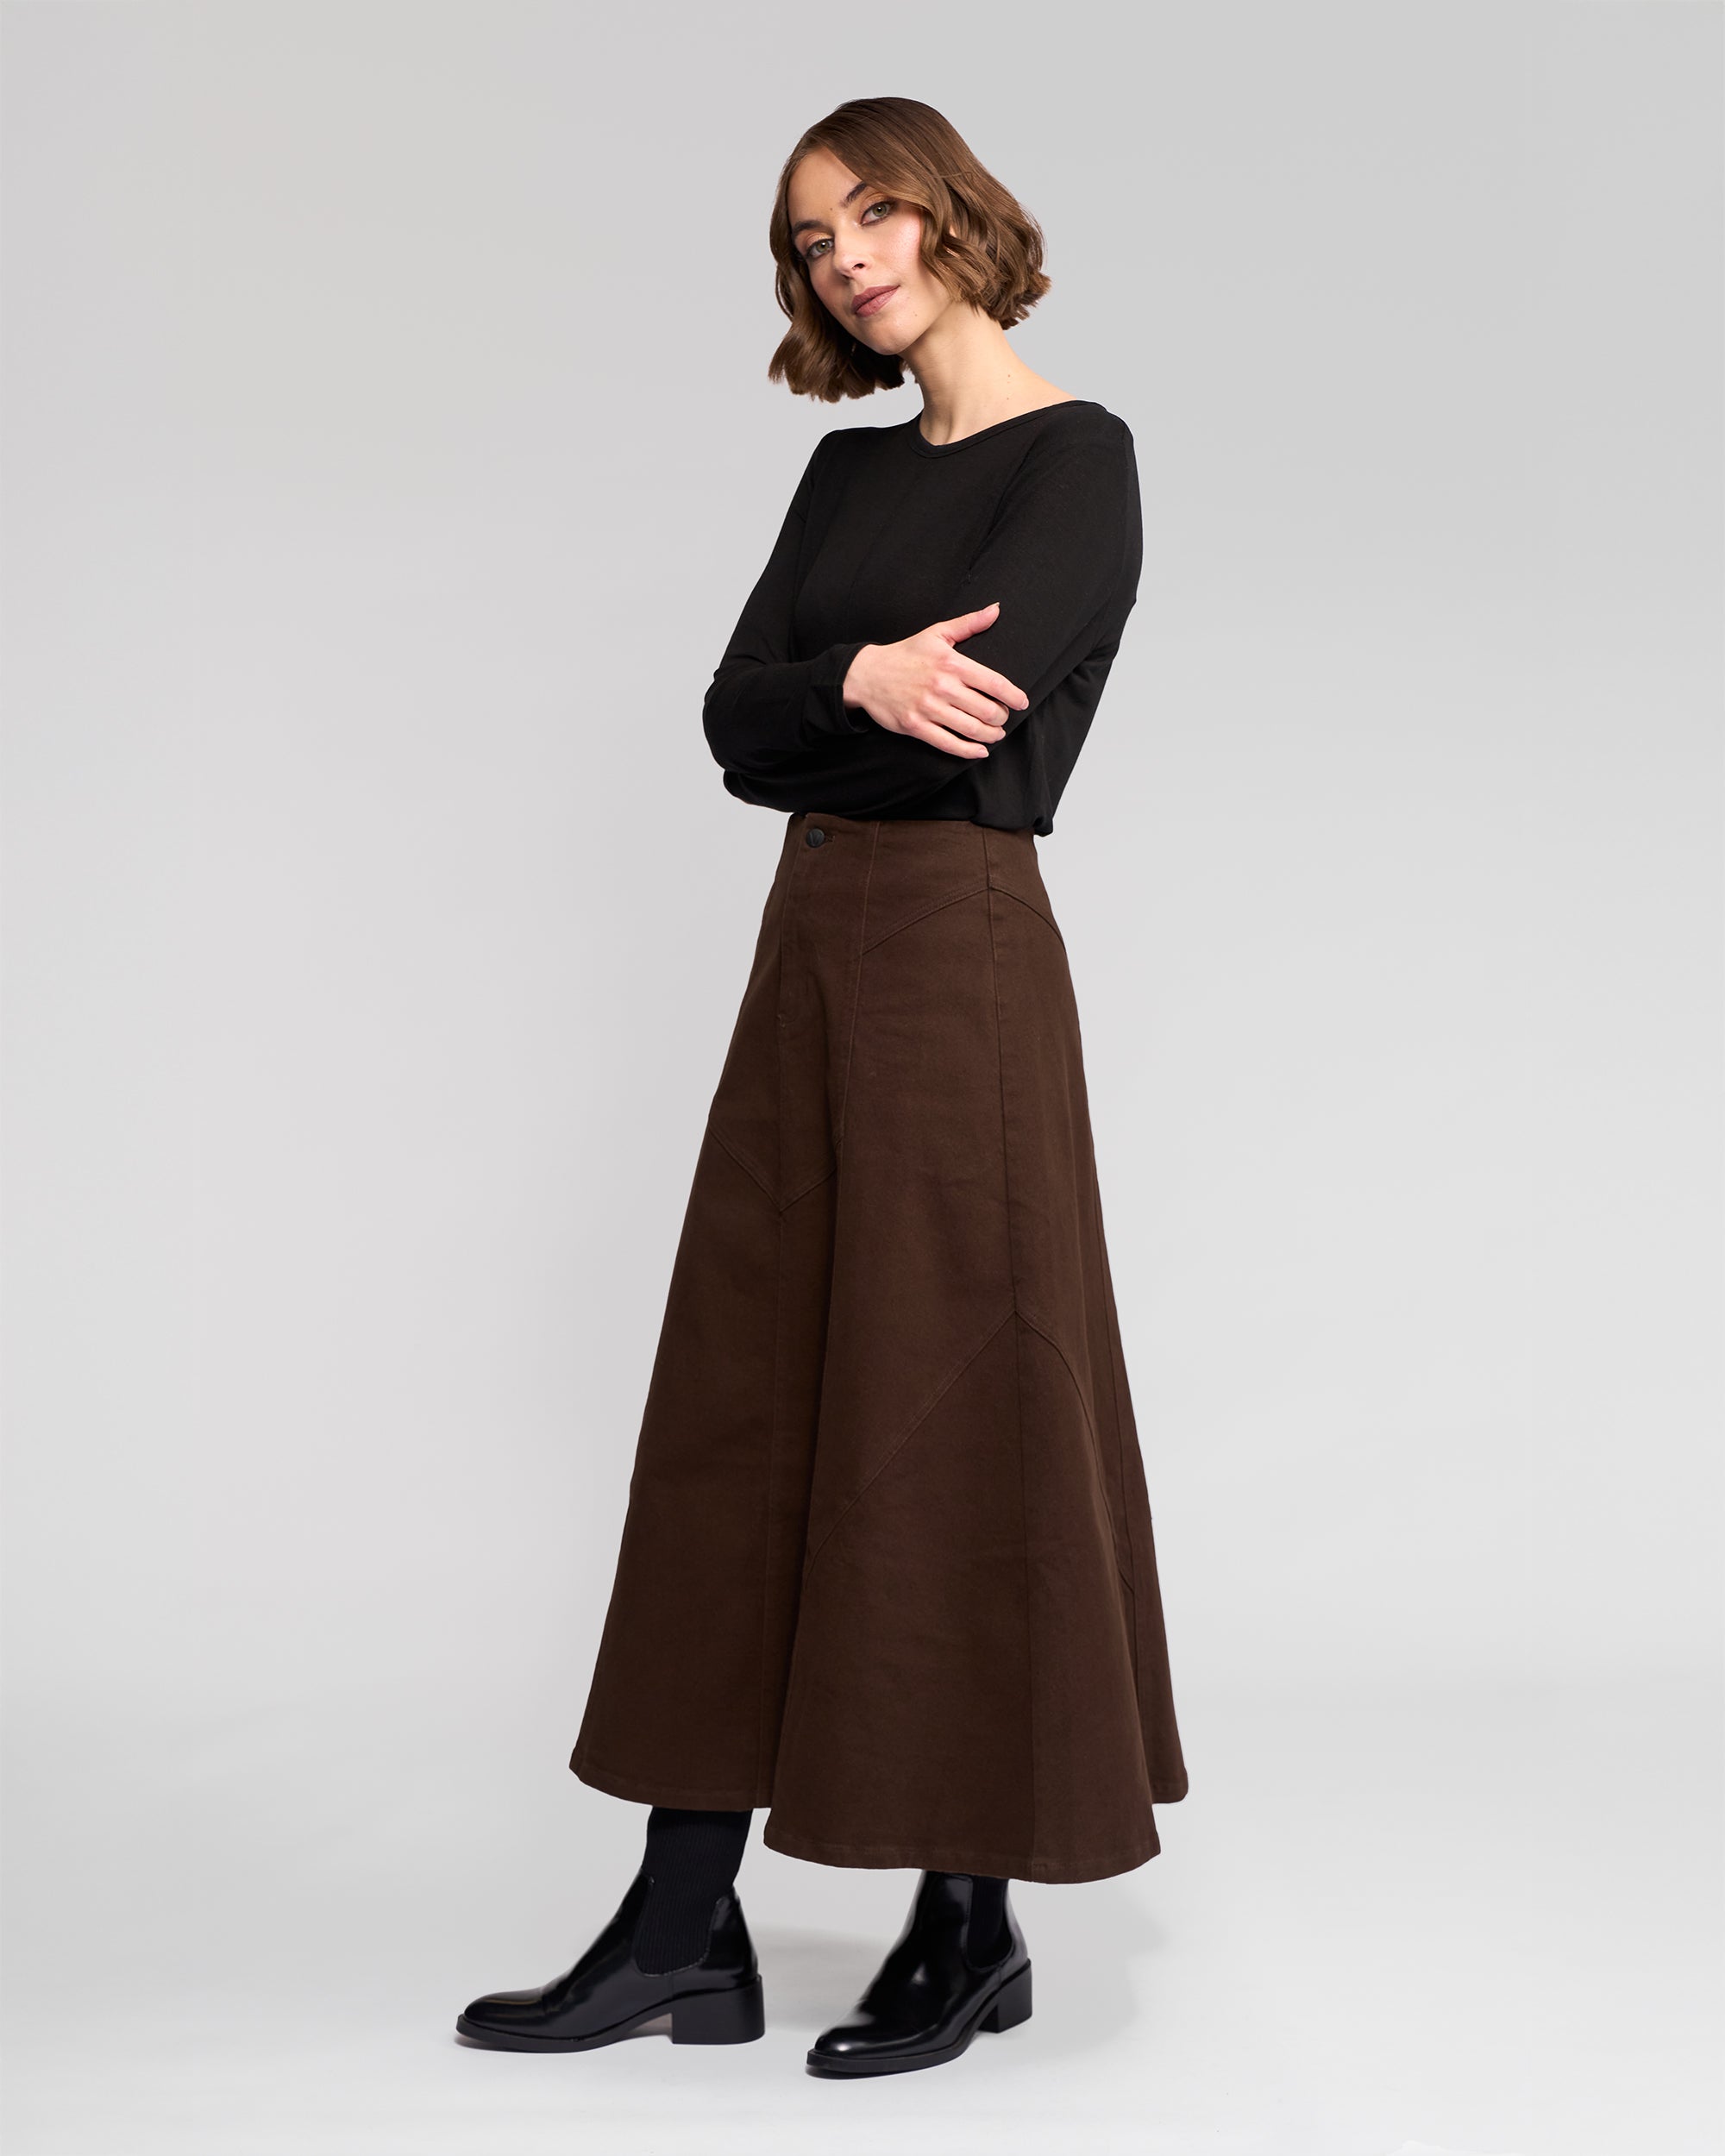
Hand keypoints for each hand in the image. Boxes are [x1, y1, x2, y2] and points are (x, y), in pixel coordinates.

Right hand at [840, 603, 1028, 757]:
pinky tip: (980, 751)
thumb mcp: (937, 633)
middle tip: (1002, 717)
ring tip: (995, 734)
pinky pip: (949, 744)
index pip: (994, 683)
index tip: (1022, 702)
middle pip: (987, 710)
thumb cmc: (906, 653)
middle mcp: (942, 687)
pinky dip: (969, 751)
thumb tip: (996, 610)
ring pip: (971, 729)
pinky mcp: (916, 727)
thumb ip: (969, 624)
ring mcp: (929, 709)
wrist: (867, 674)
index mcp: (952, 663)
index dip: (1013, 696)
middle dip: (1001, 717)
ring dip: (990, 735)